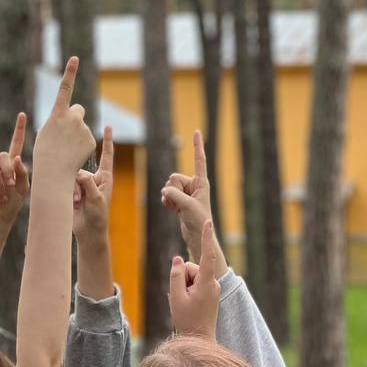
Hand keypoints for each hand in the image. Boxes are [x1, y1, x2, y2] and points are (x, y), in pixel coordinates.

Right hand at [0, 112, 29, 228]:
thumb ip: (22, 173)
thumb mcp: (23, 189)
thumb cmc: (13, 204)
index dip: (19, 129)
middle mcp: (0, 164)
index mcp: (12, 164)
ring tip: (2, 196)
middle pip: (4, 157)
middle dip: (8, 173)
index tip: (22, 114)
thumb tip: (16, 157)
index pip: (16, 143)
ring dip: (0, 185)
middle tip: (11, 187)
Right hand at [34, 58, 95, 174]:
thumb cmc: (44, 152)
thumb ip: (60, 120)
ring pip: (81, 128)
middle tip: (66, 132)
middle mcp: (73, 117)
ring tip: (66, 149)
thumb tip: (74, 116)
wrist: (54, 172)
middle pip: (78, 110)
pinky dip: (81, 146)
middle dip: (75, 117)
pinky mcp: (91, 141)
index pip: (65, 88)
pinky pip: (86, 140)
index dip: (70, 72)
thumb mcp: (47, 131)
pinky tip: (74, 155)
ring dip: (76, 136)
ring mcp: (83, 129)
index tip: (75, 59)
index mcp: (58, 113)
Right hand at [73, 126, 113, 240]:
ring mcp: (82, 184)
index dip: (107, 141)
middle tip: (80, 198)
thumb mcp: (96, 199)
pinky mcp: (72, 191)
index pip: (107, 155)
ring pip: (72, 176)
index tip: (108, 126)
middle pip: (82, 168)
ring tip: (76, 203)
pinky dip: (68, 193)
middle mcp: (93, 178)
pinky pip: (66, 184)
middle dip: (79, 182)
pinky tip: (71, 203)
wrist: (88, 232)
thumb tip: (79, 173)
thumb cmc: (98, 216)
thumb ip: (88, 183)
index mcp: (105, 178)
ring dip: (73, 190)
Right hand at [161, 129, 211, 261]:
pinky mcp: (178, 200)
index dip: (197, 146)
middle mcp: (193, 185)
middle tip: (182, 203)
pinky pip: (165, 194)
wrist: (197, 235)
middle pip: (173, 177)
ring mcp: (185, 192)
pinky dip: (166, 202)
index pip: (199, 160)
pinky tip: (173, 210)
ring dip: (169, 198)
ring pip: (167, 186)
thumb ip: (175, 194)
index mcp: (201, 182)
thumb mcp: (187, 206)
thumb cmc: (199, 220)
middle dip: (173, 190)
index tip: (197, 131)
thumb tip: (165, 190)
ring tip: (178, 208)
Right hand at [169, 219, 220, 339]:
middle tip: (182, 298)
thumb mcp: (176, 296)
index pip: (207, 255)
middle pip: (191, 268)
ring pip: (191, 276)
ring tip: (185, 303)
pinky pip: (194, 283)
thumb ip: (176, 275)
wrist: (199, 339)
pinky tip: (188, 304)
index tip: (208, 221)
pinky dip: (188, 290)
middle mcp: (213, 283)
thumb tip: (178, 259)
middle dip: (182, 278)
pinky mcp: (210, 292)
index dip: (207, 237)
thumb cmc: (187, 319)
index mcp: (207, 282)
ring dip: (184, 286)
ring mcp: (213, 288)